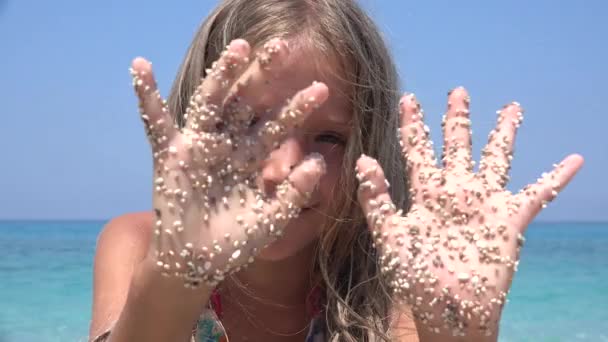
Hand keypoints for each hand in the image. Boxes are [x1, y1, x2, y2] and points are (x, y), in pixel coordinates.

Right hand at [130, 38, 327, 288]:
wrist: (198, 264)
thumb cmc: (235, 242)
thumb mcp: (271, 219)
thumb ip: (295, 193)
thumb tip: (320, 162)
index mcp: (253, 156)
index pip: (278, 125)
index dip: (297, 108)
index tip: (321, 90)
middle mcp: (227, 144)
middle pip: (247, 101)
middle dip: (263, 75)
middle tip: (283, 46)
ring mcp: (198, 146)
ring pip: (211, 102)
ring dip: (223, 74)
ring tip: (240, 47)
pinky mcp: (170, 156)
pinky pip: (156, 123)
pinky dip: (146, 97)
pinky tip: (140, 67)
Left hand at [355, 88, 582, 337]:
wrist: (447, 310)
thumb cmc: (415, 278)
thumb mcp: (390, 237)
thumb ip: (378, 199)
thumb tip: (363, 160)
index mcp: (425, 194)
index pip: (418, 152)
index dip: (413, 126)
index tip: (409, 99)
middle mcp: (455, 193)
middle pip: (457, 147)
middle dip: (458, 120)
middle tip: (458, 92)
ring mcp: (483, 204)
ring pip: (495, 159)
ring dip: (503, 134)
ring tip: (512, 108)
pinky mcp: (508, 220)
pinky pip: (537, 194)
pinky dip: (556, 178)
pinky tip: (574, 159)